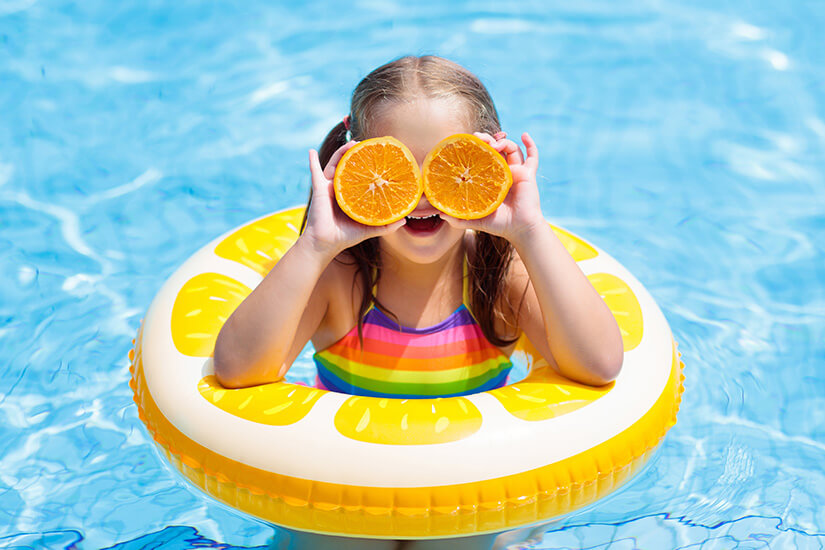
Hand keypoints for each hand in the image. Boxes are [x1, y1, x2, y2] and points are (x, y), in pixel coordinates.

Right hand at [302, 142, 404, 256]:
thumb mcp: (369, 229)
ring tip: (352, 143)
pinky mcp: (319, 189)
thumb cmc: (344, 236)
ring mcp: (327, 187)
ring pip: (335, 164)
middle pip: (348, 166)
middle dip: (356, 154)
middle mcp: (339, 188)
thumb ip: (386, 225)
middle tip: (366, 144)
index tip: (377, 155)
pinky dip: (312, 161)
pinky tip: (311, 151)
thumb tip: (405, 220)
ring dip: (341, 152)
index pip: (359, 176)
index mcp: (349, 195)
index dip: (366, 165)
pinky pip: (314, 172)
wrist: (325, 244)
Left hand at [438, 132, 543, 244]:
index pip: (483, 157)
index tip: (469, 142)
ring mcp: (517, 171)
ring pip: (512, 149)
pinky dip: (530, 144)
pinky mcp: (528, 174)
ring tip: (494, 144)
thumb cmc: (499, 224)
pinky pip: (533, 156)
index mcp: (491, 179)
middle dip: (488, 140)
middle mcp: (504, 172)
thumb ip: (458, 218)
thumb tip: (440, 214)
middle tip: (479, 138)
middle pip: (497, 148)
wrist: (519, 229)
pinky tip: (525, 134)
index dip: (477, 148)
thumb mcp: (475, 219)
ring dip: (503, 141)